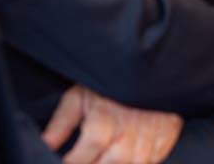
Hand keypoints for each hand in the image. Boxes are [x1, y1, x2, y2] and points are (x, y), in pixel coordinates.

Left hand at [42, 84, 181, 163]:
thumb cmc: (109, 80)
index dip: (74, 161)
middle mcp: (130, 125)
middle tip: (87, 161)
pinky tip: (128, 158)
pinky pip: (156, 159)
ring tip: (105, 160)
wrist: (148, 60)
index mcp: (105, 113)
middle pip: (112, 162)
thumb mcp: (80, 94)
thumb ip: (62, 122)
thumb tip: (45, 145)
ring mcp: (152, 130)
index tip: (65, 163)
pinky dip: (143, 163)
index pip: (89, 148)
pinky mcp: (169, 132)